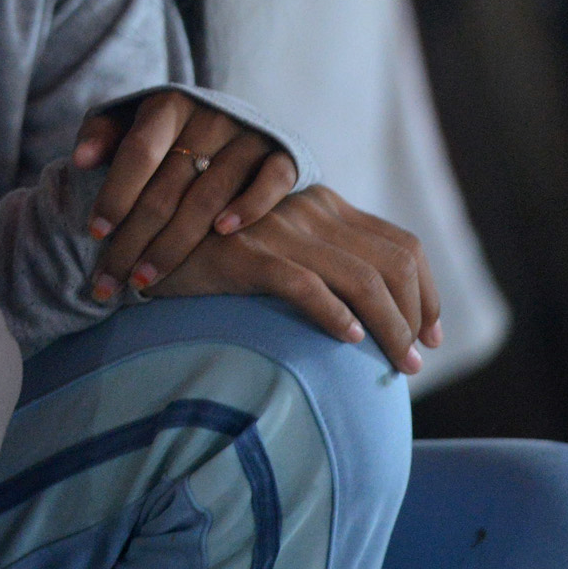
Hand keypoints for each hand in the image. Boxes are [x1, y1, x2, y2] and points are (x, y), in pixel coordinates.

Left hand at [73, 92, 299, 303]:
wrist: (235, 119)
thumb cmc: (168, 131)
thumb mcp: (130, 121)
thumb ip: (103, 135)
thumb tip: (80, 160)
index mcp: (168, 106)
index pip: (138, 152)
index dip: (116, 193)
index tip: (95, 232)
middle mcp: (211, 117)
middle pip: (168, 187)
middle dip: (134, 239)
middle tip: (111, 279)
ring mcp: (249, 136)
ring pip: (209, 197)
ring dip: (175, 244)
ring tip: (145, 279)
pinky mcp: (283, 154)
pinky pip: (270, 183)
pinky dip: (248, 208)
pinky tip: (221, 235)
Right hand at [145, 185, 444, 376]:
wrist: (138, 239)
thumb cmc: (208, 253)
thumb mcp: (273, 245)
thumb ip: (316, 259)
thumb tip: (366, 311)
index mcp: (321, 203)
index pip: (401, 245)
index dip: (427, 292)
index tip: (430, 334)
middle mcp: (307, 209)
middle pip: (393, 263)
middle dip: (415, 316)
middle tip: (415, 360)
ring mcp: (278, 231)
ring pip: (363, 279)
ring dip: (390, 327)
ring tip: (396, 365)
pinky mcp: (246, 255)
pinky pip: (309, 287)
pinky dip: (337, 317)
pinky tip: (347, 343)